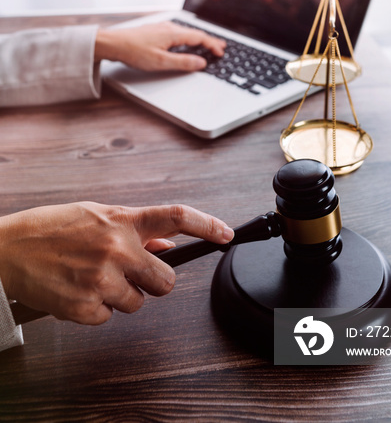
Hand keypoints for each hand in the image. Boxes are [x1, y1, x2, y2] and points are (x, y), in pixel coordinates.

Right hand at [0, 202, 233, 324]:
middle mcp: (117, 247)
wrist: (8, 249)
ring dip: (122, 296)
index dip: (207, 225)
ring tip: (92, 278)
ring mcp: (102, 278)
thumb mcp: (96, 216)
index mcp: (122, 220)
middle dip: (154, 282)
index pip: (176, 217)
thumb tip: (165, 243)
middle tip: (132, 275)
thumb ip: (133, 228)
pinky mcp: (86, 306)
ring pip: (139, 303)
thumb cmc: (51, 229)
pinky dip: (97, 309)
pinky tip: (78, 291)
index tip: (225, 234)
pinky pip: (109, 317)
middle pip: (166, 280)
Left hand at [94, 21, 225, 71]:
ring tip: (206, 45)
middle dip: (209, 40)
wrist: (112, 43)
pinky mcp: (155, 31)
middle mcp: (169, 27)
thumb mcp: (161, 62)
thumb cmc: (133, 51)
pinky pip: (177, 34)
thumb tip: (201, 63)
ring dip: (198, 40)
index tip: (220, 52)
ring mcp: (162, 28)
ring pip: (186, 33)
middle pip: (195, 33)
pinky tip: (184, 43)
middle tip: (220, 46)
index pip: (200, 38)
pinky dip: (187, 39)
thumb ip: (183, 62)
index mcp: (174, 33)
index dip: (212, 45)